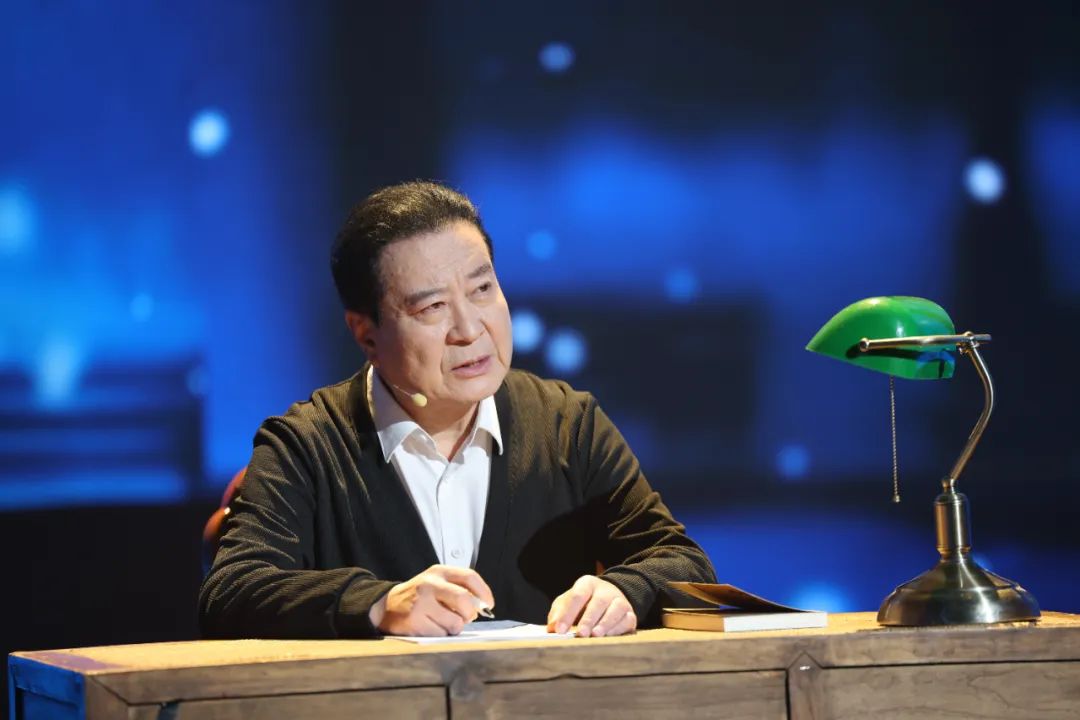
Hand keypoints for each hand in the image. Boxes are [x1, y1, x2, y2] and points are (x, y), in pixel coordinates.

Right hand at [369, 565, 493, 635]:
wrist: (386, 606)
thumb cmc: (419, 596)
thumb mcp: (437, 582)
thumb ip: (459, 588)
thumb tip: (482, 606)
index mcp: (439, 572)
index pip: (470, 577)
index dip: (484, 592)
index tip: (488, 604)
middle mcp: (430, 584)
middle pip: (464, 600)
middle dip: (469, 614)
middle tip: (466, 617)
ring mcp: (421, 602)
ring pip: (455, 622)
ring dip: (454, 627)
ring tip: (443, 622)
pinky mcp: (415, 621)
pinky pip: (441, 634)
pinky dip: (441, 634)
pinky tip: (431, 627)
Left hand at [546, 575, 636, 636]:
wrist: (607, 598)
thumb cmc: (581, 604)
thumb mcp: (566, 603)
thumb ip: (558, 614)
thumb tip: (553, 628)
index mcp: (587, 584)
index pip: (577, 596)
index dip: (568, 613)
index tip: (559, 630)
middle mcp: (605, 590)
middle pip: (598, 602)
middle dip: (589, 619)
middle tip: (580, 634)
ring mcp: (620, 600)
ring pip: (616, 609)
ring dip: (606, 624)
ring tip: (596, 635)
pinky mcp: (630, 613)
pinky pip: (627, 619)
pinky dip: (619, 628)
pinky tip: (609, 637)